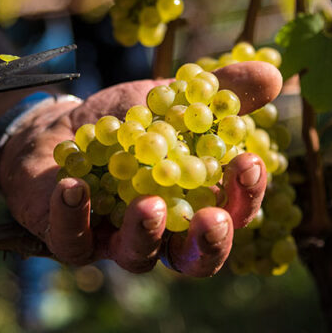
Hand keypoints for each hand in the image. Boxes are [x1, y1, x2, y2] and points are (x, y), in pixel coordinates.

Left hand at [0, 61, 281, 275]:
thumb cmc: (124, 120)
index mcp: (193, 204)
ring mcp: (114, 240)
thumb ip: (220, 93)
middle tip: (212, 219)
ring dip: (145, 233)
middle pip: (194, 258)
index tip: (248, 163)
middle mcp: (161, 233)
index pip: (231, 214)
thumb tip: (273, 74)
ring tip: (149, 204)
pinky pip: (73, 239)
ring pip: (137, 256)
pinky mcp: (69, 236)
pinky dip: (74, 215)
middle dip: (209, 242)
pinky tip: (75, 186)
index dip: (244, 197)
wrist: (58, 125)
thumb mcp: (172, 100)